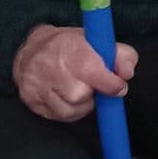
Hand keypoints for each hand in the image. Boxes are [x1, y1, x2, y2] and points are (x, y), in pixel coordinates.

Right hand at [12, 24, 136, 122]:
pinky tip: (70, 98)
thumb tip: (126, 73)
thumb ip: (122, 55)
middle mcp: (48, 66)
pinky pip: (58, 117)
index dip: (108, 82)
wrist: (32, 51)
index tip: (119, 86)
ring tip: (81, 90)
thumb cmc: (71, 47)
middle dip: (93, 92)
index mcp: (69, 47)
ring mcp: (36, 86)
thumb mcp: (99, 41)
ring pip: (69, 110)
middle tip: (93, 84)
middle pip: (79, 94)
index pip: (89, 68)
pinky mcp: (31, 102)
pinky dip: (70, 111)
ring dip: (82, 105)